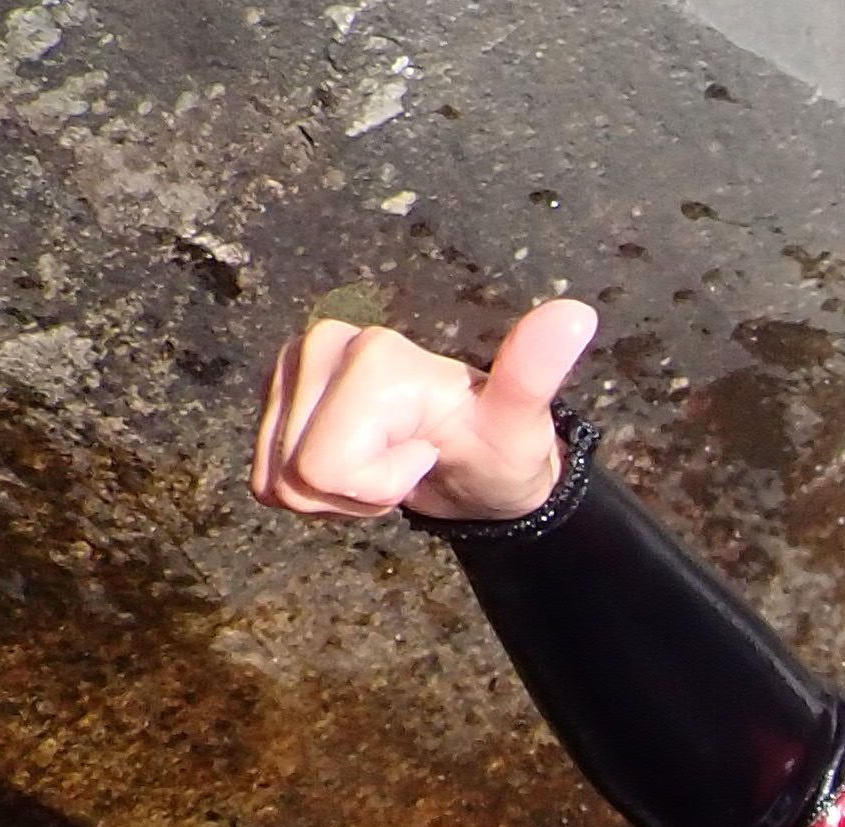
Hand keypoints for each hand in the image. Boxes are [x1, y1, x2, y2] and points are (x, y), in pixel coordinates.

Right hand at [250, 298, 599, 523]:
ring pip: (276, 480)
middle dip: (354, 492)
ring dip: (336, 493)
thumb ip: (534, 373)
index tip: (423, 455)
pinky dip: (314, 490)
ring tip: (384, 462)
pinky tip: (356, 464)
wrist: (476, 460)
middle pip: (297, 476)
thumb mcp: (520, 423)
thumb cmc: (497, 445)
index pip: (326, 466)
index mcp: (373, 354)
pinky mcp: (276, 392)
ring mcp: (293, 367)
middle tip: (406, 464)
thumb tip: (577, 314)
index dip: (377, 485)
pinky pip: (266, 479)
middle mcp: (324, 345)